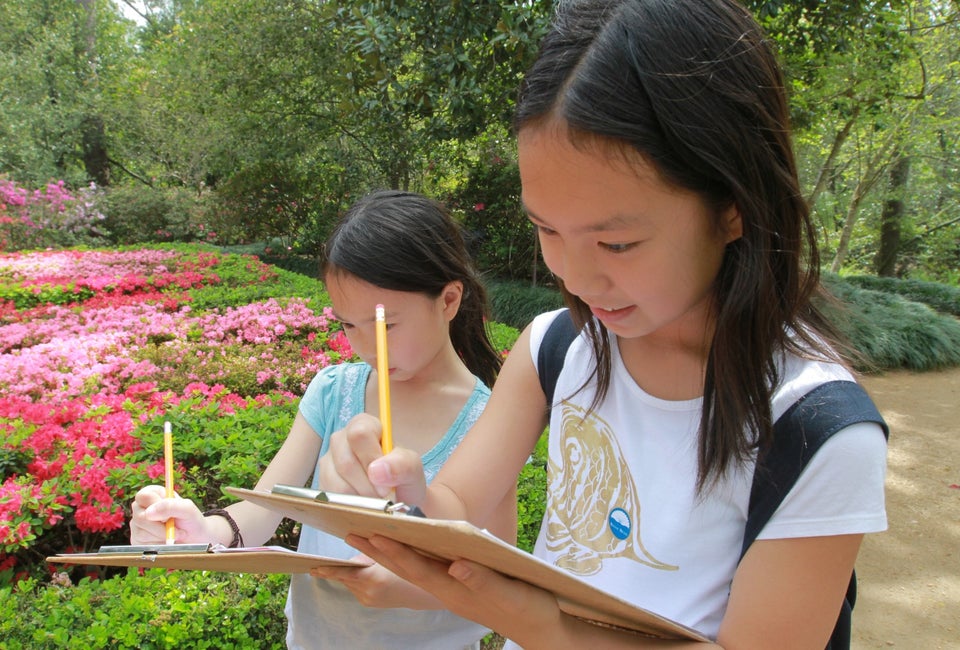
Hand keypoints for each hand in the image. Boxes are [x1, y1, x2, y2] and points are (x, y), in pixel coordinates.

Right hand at [129, 485, 207, 543]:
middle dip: (160, 527)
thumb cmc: (191, 521)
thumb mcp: (187, 509)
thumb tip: (148, 513)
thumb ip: (170, 506)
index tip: (168, 515)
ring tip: (174, 534)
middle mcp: (142, 508)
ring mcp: (138, 525)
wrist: (194, 540)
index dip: (155, 506)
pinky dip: (157, 545)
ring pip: (141, 533)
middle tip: (176, 528)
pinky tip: (166, 541)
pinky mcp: (137, 540)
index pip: (143, 496)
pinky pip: (142, 545)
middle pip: (139, 517)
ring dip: (162, 536)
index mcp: (153, 494)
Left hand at [309, 554, 443, 609]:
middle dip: (341, 568)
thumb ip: (369, 552)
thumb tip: (352, 548)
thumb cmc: (407, 568)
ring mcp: (368, 599)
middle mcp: (368, 592)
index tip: (315, 568)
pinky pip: (356, 587)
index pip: (345, 573)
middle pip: (346, 577)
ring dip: (351, 573)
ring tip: (361, 565)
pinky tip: (366, 574)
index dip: (329, 571)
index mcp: (373, 578)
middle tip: (323, 564)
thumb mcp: (389, 557)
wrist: (418, 593)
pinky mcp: (369, 603)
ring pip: (350, 582)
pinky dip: (357, 579)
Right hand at [317, 413, 426, 506]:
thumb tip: (376, 470)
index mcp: (364, 425)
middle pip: (346, 462)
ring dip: (360, 498)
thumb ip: (403, 464)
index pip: (359, 433)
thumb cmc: (403, 479)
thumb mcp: (412, 469)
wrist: (398, 501)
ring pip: (337, 484)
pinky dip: (350, 506)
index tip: (386, 478)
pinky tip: (363, 503)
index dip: (372, 458)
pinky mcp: (321, 483)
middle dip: (368, 485)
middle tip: (384, 494)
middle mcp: (341, 439)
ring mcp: (328, 461)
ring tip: (375, 499)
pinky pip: (331, 498)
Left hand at [345, 534, 565, 645]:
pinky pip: (425, 573)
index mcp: (457, 589)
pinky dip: (406, 559)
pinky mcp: (458, 589)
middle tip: (350, 530)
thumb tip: (457, 565)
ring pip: (413, 571)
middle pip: (407, 569)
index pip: (418, 568)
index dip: (395, 551)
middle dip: (378, 551)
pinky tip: (399, 549)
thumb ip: (483, 581)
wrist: (541, 628)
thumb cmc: (529, 607)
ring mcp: (451, 591)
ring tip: (363, 538)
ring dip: (386, 555)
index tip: (373, 533)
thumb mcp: (512, 593)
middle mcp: (448, 590)